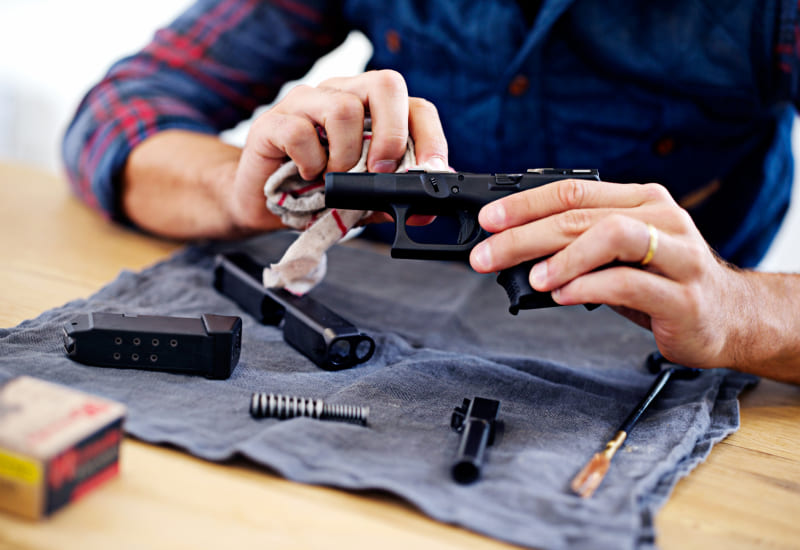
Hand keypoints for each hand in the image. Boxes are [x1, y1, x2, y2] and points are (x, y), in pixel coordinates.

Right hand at [229, 70, 448, 231]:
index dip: (430, 137)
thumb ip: (393, 199)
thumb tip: (427, 210)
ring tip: (334, 177)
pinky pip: (300, 132)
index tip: (430, 171)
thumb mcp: (364, 201)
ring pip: (343, 108)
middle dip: (392, 134)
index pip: (415, 105)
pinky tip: (308, 175)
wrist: (262, 205)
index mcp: (370, 109)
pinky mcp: (272, 122)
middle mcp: (341, 94)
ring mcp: (305, 103)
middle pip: (385, 83)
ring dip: (346, 156)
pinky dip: (310, 163)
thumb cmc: (316, 192)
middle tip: (381, 171)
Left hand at [469, 178, 746, 368]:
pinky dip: (588, 287)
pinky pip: (629, 283)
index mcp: (640, 201)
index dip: (524, 204)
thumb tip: (514, 251)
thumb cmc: (664, 283)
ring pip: (611, 236)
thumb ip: (578, 245)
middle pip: (581, 215)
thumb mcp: (619, 256)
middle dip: (525, 234)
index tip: (488, 221)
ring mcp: (678, 255)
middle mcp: (661, 218)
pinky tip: (563, 296)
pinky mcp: (683, 296)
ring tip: (531, 276)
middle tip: (488, 255)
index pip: (573, 191)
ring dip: (563, 256)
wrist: (730, 318)